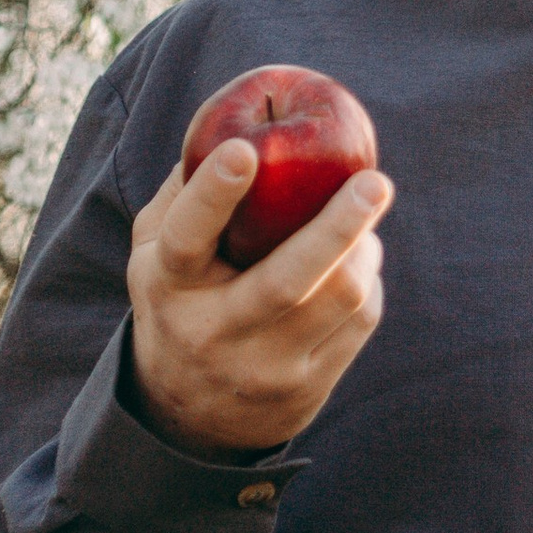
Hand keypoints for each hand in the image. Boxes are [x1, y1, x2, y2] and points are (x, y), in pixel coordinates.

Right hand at [126, 138, 391, 458]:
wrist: (191, 415)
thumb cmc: (180, 296)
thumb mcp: (156, 250)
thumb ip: (187, 188)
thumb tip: (237, 117)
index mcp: (168, 285)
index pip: (188, 237)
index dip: (214, 194)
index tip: (246, 150)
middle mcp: (214, 331)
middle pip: (285, 280)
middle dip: (336, 227)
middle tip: (376, 181)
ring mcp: (264, 368)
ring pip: (339, 298)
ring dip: (362, 247)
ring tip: (361, 218)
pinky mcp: (308, 389)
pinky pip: (359, 322)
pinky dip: (367, 280)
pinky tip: (355, 264)